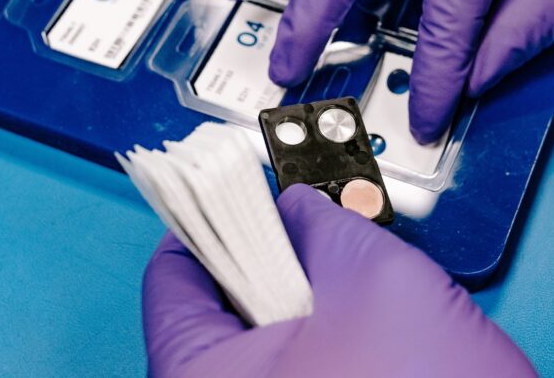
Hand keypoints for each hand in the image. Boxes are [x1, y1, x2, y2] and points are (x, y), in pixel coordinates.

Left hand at [142, 184, 534, 376]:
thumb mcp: (378, 283)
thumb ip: (325, 227)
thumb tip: (301, 209)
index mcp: (204, 377)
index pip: (175, 275)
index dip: (215, 219)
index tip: (244, 194)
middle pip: (219, 307)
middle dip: (271, 262)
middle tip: (315, 238)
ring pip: (265, 342)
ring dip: (307, 304)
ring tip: (357, 295)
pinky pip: (297, 370)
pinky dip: (326, 343)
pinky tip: (371, 337)